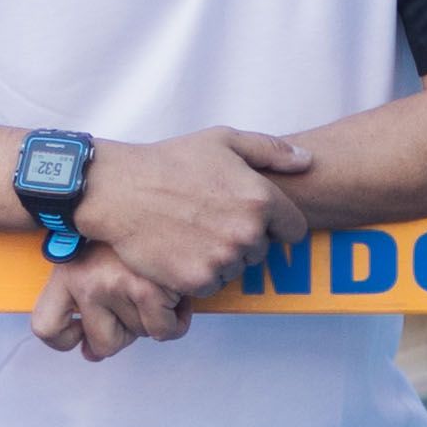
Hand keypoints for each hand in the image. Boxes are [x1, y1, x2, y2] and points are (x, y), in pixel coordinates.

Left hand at [26, 246, 192, 362]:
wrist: (160, 199)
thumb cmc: (129, 232)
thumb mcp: (95, 258)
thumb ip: (90, 306)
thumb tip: (91, 354)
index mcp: (65, 273)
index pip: (46, 328)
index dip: (66, 341)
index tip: (82, 335)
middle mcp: (83, 280)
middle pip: (102, 344)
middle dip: (126, 331)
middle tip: (136, 301)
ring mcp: (112, 285)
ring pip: (139, 336)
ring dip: (154, 317)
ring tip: (157, 287)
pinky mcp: (145, 288)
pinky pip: (163, 330)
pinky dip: (176, 319)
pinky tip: (175, 294)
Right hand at [72, 126, 310, 296]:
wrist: (120, 191)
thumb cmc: (169, 162)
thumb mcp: (223, 140)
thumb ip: (271, 151)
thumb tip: (307, 161)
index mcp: (261, 199)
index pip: (294, 229)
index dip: (274, 224)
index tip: (250, 218)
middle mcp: (247, 232)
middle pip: (262, 251)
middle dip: (243, 240)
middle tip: (210, 220)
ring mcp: (223, 260)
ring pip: (237, 270)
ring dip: (221, 259)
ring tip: (192, 233)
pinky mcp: (198, 280)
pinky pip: (211, 286)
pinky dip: (198, 274)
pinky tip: (180, 250)